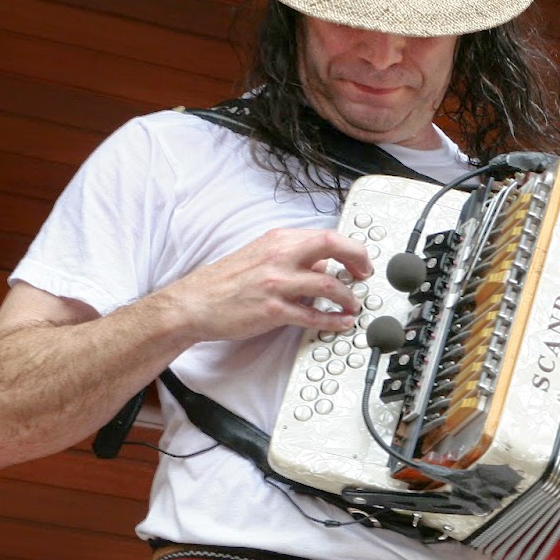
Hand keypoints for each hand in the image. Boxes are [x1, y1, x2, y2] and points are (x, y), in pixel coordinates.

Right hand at [152, 228, 374, 344]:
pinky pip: (312, 317)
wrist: (194, 303)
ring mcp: (277, 283)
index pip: (326, 236)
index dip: (351, 248)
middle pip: (333, 246)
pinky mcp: (273, 310)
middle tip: (365, 276)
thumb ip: (292, 256)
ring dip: (348, 298)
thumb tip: (322, 264)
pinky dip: (333, 321)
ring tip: (353, 306)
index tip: (360, 261)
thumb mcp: (260, 255)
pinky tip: (341, 323)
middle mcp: (279, 257)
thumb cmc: (225, 281)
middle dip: (358, 260)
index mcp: (278, 241)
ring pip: (328, 285)